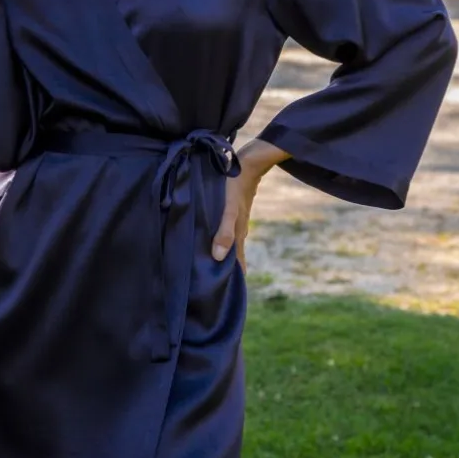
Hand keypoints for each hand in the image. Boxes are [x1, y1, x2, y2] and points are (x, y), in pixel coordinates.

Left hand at [210, 138, 290, 272]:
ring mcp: (237, 219)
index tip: (225, 294)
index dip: (233, 278)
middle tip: (212, 283)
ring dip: (222, 254)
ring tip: (209, 264)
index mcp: (238, 234)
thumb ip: (223, 232)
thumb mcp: (227, 210)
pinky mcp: (233, 210)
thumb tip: (217, 258)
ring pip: (230, 242)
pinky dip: (221, 239)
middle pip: (233, 255)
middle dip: (226, 269)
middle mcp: (239, 230)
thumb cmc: (234, 187)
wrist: (248, 163)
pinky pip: (227, 230)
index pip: (237, 263)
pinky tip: (213, 237)